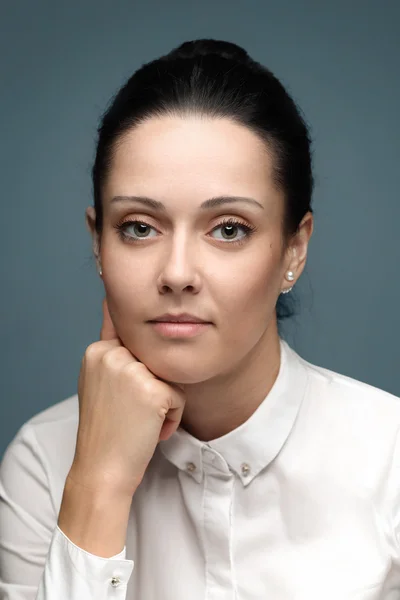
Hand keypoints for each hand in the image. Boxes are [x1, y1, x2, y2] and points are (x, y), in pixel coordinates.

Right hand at [69, 297, 186, 496]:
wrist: (102, 471)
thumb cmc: (105, 431)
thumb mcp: (99, 382)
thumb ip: (114, 354)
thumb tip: (122, 319)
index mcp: (97, 349)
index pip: (136, 343)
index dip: (138, 374)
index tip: (122, 400)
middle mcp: (112, 354)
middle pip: (157, 360)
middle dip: (152, 387)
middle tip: (130, 413)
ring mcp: (132, 370)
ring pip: (170, 376)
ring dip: (163, 402)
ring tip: (139, 422)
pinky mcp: (153, 390)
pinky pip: (179, 396)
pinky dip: (172, 417)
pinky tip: (150, 430)